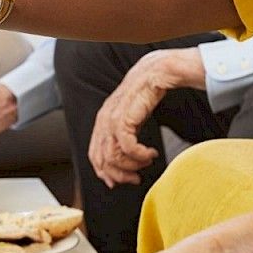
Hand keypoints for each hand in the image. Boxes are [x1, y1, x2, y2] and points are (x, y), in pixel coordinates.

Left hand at [88, 48, 204, 188]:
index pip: (95, 155)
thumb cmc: (147, 91)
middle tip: (136, 177)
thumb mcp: (132, 116)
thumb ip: (126, 133)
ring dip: (132, 166)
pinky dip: (140, 156)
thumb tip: (127, 156)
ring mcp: (112, 118)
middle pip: (101, 160)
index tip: (121, 181)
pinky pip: (127, 147)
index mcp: (103, 120)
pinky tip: (151, 153)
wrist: (157, 71)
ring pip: (112, 157)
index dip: (106, 173)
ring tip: (147, 161)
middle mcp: (104, 120)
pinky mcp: (124, 117)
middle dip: (119, 175)